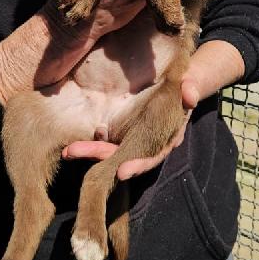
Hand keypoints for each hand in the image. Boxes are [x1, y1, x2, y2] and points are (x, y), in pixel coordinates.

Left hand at [62, 75, 198, 178]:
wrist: (177, 88)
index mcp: (166, 141)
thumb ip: (191, 89)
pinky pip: (104, 141)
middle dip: (100, 159)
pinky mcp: (121, 134)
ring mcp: (131, 141)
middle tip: (73, 153)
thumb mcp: (190, 87)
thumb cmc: (184, 89)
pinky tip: (74, 141)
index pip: (152, 157)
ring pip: (109, 152)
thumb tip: (190, 93)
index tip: (122, 172)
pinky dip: (91, 142)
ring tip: (67, 151)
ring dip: (89, 152)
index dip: (138, 166)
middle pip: (123, 159)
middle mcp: (146, 146)